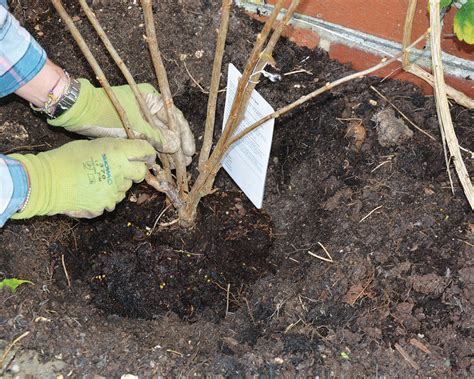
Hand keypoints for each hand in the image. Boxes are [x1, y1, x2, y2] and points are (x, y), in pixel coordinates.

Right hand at [9, 138, 155, 218]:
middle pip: (141, 173)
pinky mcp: (106, 205)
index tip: (146, 156)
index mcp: (117, 153)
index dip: (148, 153)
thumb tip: (127, 154)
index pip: (145, 151)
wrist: (45, 182)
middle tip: (121, 168)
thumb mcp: (92, 145)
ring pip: (126, 188)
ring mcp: (114, 192)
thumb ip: (114, 150)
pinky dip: (106, 197)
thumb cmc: (66, 159)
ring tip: (97, 180)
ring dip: (118, 184)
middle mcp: (120, 172)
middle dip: (136, 171)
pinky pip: (112, 201)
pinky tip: (90, 191)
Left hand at [48, 79, 194, 161]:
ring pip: (159, 137)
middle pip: (169, 129)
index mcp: (152, 99)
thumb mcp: (135, 126)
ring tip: (176, 166)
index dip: (184, 136)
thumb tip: (176, 147)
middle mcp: (148, 108)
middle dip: (178, 146)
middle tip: (186, 162)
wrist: (79, 113)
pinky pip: (148, 141)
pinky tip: (161, 163)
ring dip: (168, 152)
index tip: (190, 151)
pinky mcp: (132, 129)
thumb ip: (157, 137)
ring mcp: (140, 119)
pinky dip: (155, 152)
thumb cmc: (107, 113)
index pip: (175, 118)